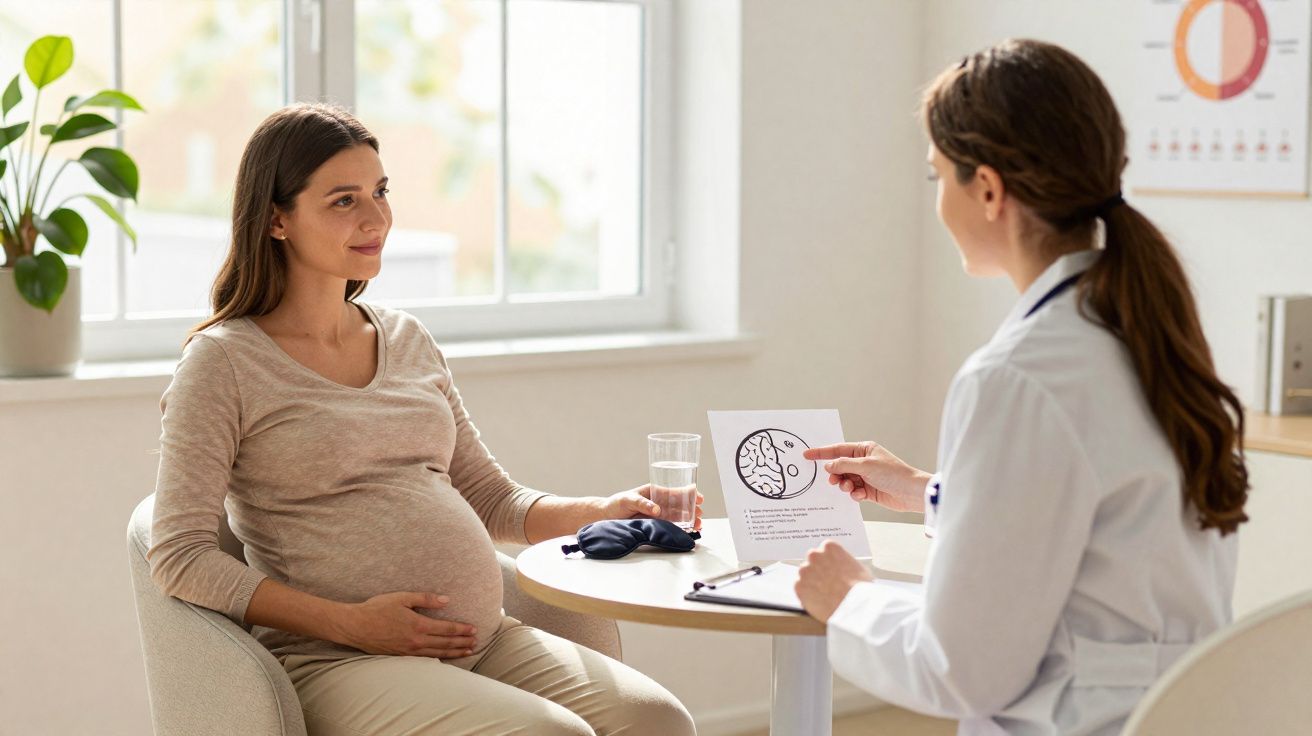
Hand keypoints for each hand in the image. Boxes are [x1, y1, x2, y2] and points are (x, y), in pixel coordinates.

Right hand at [337, 592, 477, 658]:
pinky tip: (445, 658)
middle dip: (462, 643)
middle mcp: (416, 640)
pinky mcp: (401, 656)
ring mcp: (408, 651)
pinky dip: (438, 659)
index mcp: (418, 624)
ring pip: (437, 653)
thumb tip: (446, 600)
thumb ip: (425, 599)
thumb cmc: (377, 609)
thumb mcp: (402, 598)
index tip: (474, 629)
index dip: (462, 629)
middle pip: (445, 643)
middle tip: (476, 642)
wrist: (355, 626)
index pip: (446, 628)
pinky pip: (425, 659)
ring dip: (454, 652)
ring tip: (467, 652)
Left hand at [602, 484, 703, 530]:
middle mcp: (658, 502)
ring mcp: (658, 514)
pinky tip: (688, 531)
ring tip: (698, 526)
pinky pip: (670, 526)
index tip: (698, 497)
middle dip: (692, 509)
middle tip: (700, 515)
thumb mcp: (628, 500)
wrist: (605, 517)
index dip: (688, 493)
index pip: (675, 491)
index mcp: (654, 491)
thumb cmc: (616, 503)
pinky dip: (680, 528)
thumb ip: (642, 504)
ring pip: (678, 516)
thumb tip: (657, 510)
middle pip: (680, 504)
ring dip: (689, 520)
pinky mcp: (655, 524)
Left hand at [795, 540, 872, 622]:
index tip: (832, 569)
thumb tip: (841, 567)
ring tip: (824, 593)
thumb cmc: (860, 588)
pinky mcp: (799, 586)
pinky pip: (800, 588)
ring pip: (805, 575)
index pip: (824, 550)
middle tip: (827, 582)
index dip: (828, 562)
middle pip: (813, 560)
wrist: (854, 606)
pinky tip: (818, 599)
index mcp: (830, 547)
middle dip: (818, 569)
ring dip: (811, 581)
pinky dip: (806, 594)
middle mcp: (815, 556)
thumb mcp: (858, 567)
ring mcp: (805, 571)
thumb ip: (843, 562)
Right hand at [802, 441, 929, 512]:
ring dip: (845, 485)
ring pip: (845, 480)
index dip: (821, 453)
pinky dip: (854, 494)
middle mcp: (864, 462)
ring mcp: (866, 476)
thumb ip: (844, 465)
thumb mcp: (865, 466)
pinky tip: (861, 495)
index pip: (838, 449)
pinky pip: (853, 492)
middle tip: (834, 481)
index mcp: (864, 449)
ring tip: (850, 488)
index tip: (806, 455)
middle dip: (835, 474)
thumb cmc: (893, 474)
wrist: (910, 492)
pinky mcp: (869, 490)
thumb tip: (828, 466)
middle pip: (840, 467)